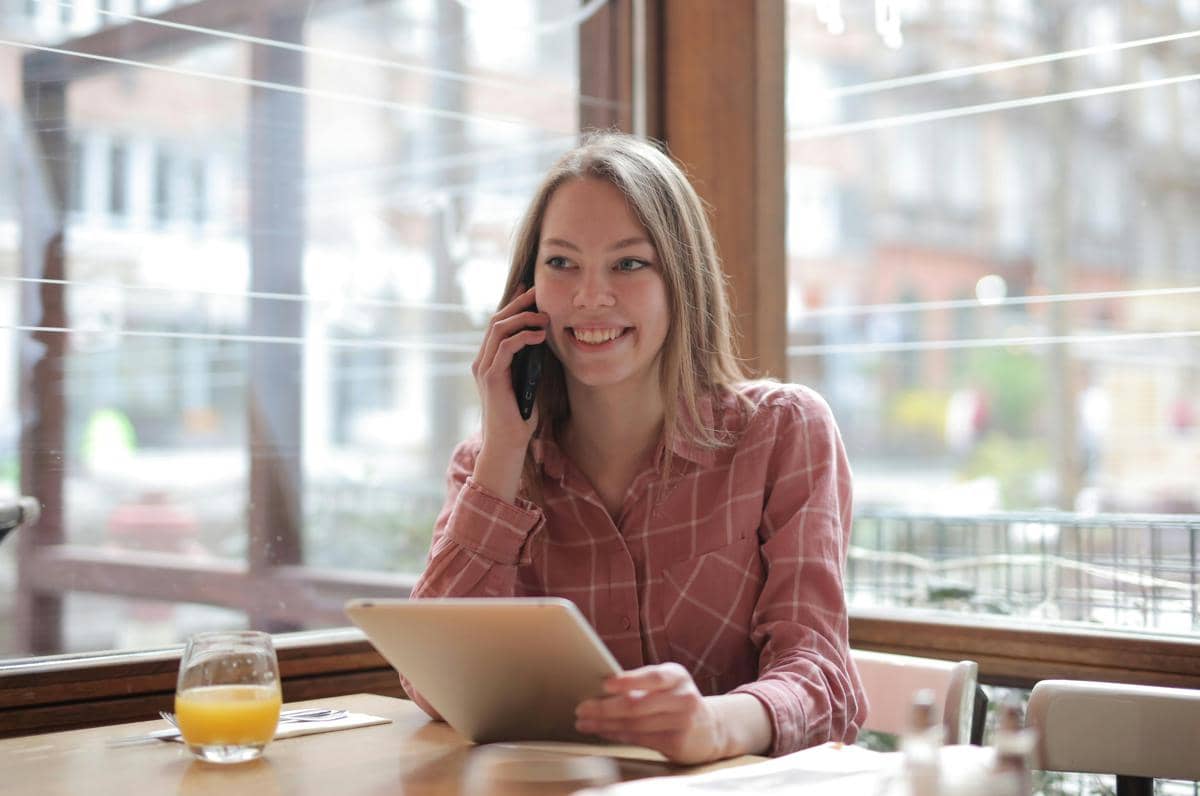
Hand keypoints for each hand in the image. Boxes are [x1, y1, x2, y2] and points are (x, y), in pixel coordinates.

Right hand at [470, 286, 547, 499]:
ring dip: (522, 318)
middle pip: (497, 320)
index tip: (532, 293)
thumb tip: (544, 341)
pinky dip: (523, 336)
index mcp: (490, 361)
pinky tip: (540, 336)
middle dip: (518, 304)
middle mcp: (483, 361)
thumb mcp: (528, 383)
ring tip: (544, 317)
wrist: (508, 443)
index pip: (499, 324)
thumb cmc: (520, 417)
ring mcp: (485, 368)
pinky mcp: (491, 377)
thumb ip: (530, 363)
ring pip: (499, 329)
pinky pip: (506, 347)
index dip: (514, 305)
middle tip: (538, 294)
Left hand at [574, 663, 728, 764]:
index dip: (628, 680)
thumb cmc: (677, 700)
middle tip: (582, 708)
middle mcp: (682, 698)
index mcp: (677, 676)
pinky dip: (617, 735)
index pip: (652, 677)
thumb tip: (601, 687)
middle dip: (605, 707)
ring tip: (584, 722)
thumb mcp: (668, 684)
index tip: (605, 684)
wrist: (711, 728)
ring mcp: (681, 722)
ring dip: (605, 724)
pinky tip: (603, 732)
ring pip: (634, 724)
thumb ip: (643, 683)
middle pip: (637, 704)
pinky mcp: (676, 743)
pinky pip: (639, 739)